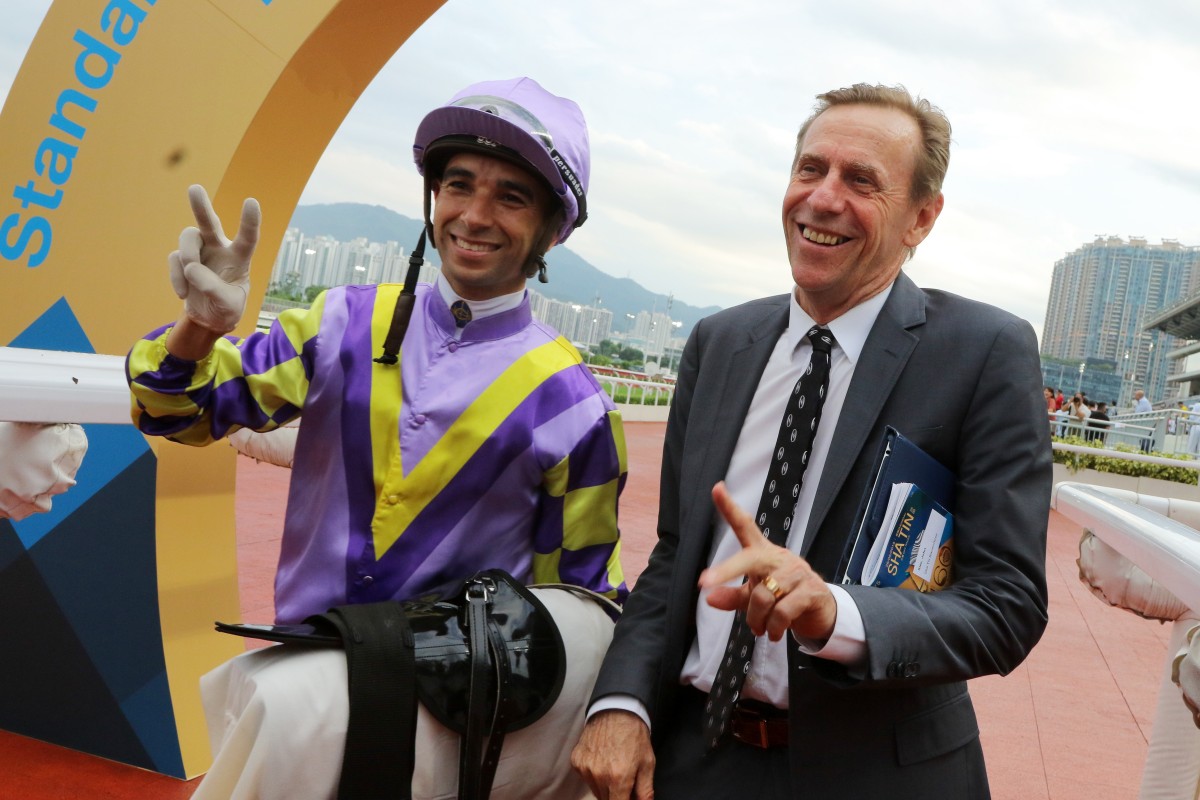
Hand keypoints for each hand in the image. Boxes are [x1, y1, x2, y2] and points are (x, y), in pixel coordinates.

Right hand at [168, 184, 260, 333]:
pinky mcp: (182, 260)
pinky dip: (176, 277)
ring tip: (190, 274)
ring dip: (187, 254)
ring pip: (188, 237)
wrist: (210, 318)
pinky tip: (184, 294)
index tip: (251, 201)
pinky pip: (174, 259)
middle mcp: (220, 248)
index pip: (247, 238)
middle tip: (194, 188)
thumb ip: (215, 289)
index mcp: (240, 258)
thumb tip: (191, 268)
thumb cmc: (227, 308)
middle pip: (210, 223)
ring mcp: (200, 252)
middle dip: (201, 206)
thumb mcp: (229, 306)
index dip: (250, 221)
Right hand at [570, 710, 654, 799]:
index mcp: (619, 778)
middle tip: (625, 781)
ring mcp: (585, 768)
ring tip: (614, 768)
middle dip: (616, 795)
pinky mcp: (576, 761)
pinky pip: (586, 778)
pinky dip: (594, 775)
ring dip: (604, 787)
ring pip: (595, 791)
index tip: (628, 797)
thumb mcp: (647, 763)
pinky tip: (603, 760)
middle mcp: (599, 775)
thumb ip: (645, 790)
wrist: (616, 710)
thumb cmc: (634, 735)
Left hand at [699, 481, 836, 642]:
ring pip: (763, 595)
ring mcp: (797, 572)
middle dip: (726, 571)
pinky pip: (782, 611)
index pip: (745, 526)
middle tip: (705, 583)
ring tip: (760, 629)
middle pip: (748, 559)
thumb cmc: (783, 599)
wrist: (821, 613)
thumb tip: (709, 598)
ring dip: (757, 619)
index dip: (729, 507)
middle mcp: (779, 557)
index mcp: (763, 554)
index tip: (716, 488)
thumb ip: (733, 596)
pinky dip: (774, 627)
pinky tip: (775, 633)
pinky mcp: (811, 590)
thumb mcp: (754, 598)